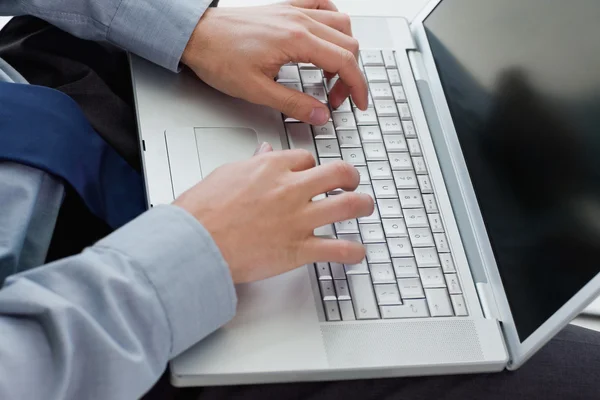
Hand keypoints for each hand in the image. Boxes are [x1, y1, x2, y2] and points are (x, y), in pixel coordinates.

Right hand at [173, 146, 373, 283]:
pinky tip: (358, 252)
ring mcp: (298, 219)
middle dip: (351, 177)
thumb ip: (252, 163)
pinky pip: (337, 249)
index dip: (313, 166)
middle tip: (352, 182)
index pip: (307, 158)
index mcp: (272, 168)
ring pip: (348, 205)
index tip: (313, 172)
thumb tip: (264, 152)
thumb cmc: (202, 211)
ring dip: (363, 205)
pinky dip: (353, 252)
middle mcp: (291, 189)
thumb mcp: (226, 174)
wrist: (195, 243)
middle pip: (339, 173)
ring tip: (365, 207)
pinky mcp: (298, 248)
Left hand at [181, 0, 367, 125]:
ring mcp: (294, 11)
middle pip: (348, 44)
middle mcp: (299, 21)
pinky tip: (326, 37)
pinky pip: (322, 4)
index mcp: (296, 40)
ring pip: (340, 24)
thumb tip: (321, 114)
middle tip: (336, 98)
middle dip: (350, 75)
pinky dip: (332, 21)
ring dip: (345, 50)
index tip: (359, 103)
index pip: (344, 61)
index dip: (358, 86)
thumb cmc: (219, 58)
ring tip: (332, 73)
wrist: (197, 35)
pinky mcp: (286, 8)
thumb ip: (293, 104)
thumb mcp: (257, 91)